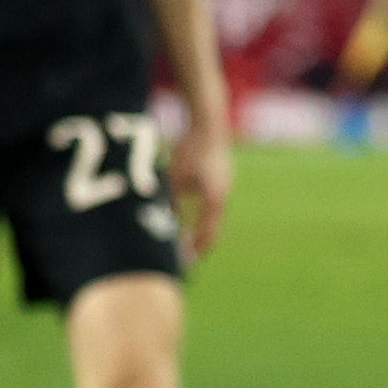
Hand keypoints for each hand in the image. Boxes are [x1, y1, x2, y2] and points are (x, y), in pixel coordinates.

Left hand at [169, 114, 233, 259]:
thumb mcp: (175, 178)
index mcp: (214, 199)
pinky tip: (189, 219)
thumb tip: (163, 223)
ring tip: (187, 243)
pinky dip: (202, 218)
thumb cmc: (191, 149)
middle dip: (200, 244)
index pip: (207, 234)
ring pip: (213, 219)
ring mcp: (224, 187)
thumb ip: (171, 201)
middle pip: (213, 229)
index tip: (183, 262)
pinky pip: (212, 206)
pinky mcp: (221, 180)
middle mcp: (222, 196)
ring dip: (201, 231)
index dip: (195, 249)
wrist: (209, 124)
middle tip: (186, 259)